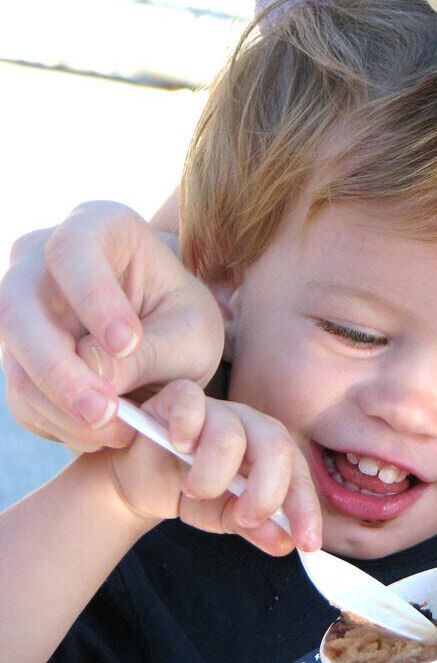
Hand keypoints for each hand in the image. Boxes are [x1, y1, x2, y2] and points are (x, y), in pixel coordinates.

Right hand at [0, 201, 222, 452]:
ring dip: (62, 407)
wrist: (169, 340)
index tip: (127, 342)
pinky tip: (102, 435)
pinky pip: (21, 395)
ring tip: (120, 432)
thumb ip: (152, 349)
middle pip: (20, 308)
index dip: (92, 296)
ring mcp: (21, 308)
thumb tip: (95, 375)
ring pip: (15, 360)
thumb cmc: (186, 320)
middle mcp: (43, 259)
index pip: (74, 250)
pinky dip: (58, 422)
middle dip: (61, 369)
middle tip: (108, 413)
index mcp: (99, 227)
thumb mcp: (192, 333)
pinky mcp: (16, 356)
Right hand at [108, 380, 321, 552]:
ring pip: (231, 436)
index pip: (298, 474)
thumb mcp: (225, 516)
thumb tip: (284, 542)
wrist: (139, 482)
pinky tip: (179, 448)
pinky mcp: (176, 400)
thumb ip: (255, 527)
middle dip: (266, 493)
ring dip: (213, 477)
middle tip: (245, 519)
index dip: (305, 508)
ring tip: (194, 491)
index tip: (307, 542)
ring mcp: (215, 409)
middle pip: (276, 447)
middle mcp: (249, 425)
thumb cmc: (190, 493)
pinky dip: (186, 428)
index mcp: (269, 451)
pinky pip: (190, 404)